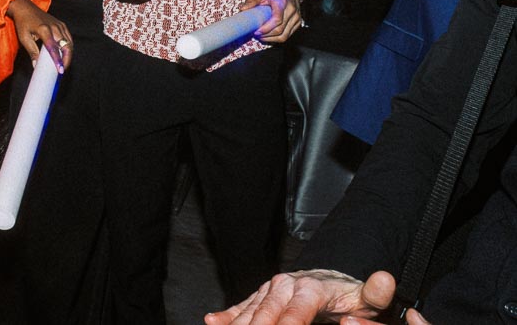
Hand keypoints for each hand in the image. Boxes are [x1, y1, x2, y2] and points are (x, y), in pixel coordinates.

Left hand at [7, 0, 70, 71]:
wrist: (25, 8)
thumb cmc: (23, 23)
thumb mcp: (24, 38)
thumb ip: (32, 52)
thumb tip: (36, 66)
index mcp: (44, 29)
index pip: (53, 48)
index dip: (58, 60)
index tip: (60, 70)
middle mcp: (54, 27)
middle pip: (66, 46)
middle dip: (67, 60)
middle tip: (62, 70)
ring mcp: (59, 25)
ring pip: (69, 43)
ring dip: (68, 55)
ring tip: (63, 64)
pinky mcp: (62, 25)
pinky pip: (69, 38)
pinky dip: (68, 47)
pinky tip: (65, 55)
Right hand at [205, 269, 410, 324]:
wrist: (332, 281)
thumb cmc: (350, 296)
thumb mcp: (368, 298)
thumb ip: (377, 292)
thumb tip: (385, 277)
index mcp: (311, 288)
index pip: (297, 311)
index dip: (289, 324)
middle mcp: (286, 285)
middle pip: (268, 311)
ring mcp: (271, 290)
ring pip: (251, 310)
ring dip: (239, 323)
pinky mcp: (261, 295)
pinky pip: (242, 306)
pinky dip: (227, 315)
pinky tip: (213, 322)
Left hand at [241, 0, 302, 43]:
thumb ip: (252, 1)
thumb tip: (242, 10)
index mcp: (282, 3)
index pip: (276, 20)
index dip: (266, 29)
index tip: (256, 31)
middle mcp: (292, 11)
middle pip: (280, 30)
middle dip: (266, 36)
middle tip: (256, 35)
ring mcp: (296, 18)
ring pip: (284, 36)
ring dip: (271, 39)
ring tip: (261, 36)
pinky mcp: (298, 23)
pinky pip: (288, 35)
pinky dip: (278, 38)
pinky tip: (269, 35)